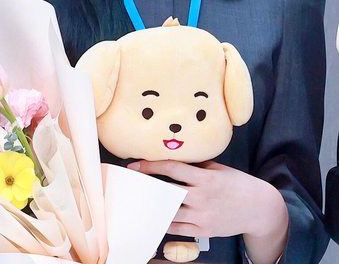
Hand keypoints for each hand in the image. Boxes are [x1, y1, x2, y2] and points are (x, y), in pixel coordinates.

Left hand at [128, 159, 287, 240]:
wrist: (258, 208)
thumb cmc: (237, 184)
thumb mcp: (218, 169)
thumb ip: (196, 166)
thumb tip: (174, 159)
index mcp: (205, 178)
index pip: (172, 169)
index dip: (151, 166)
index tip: (135, 164)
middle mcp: (202, 197)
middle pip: (167, 192)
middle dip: (147, 186)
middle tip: (131, 182)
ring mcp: (202, 216)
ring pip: (169, 212)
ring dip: (153, 205)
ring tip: (139, 199)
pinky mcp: (203, 230)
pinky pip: (177, 228)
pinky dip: (164, 222)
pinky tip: (155, 215)